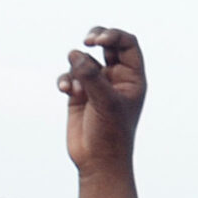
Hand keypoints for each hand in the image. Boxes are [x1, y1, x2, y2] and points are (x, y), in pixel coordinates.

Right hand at [57, 26, 145, 174]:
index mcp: (132, 78)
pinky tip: (67, 91)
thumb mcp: (105, 103)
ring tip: (76, 88)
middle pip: (107, 43)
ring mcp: (96, 84)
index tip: (96, 41)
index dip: (112, 36)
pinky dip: (65, 79)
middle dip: (94, 38)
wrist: (98, 161)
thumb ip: (92, 76)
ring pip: (82, 59)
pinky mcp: (79, 93)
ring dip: (76, 67)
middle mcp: (116, 78)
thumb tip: (75, 53)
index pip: (127, 44)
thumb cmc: (111, 134)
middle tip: (87, 42)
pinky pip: (69, 75)